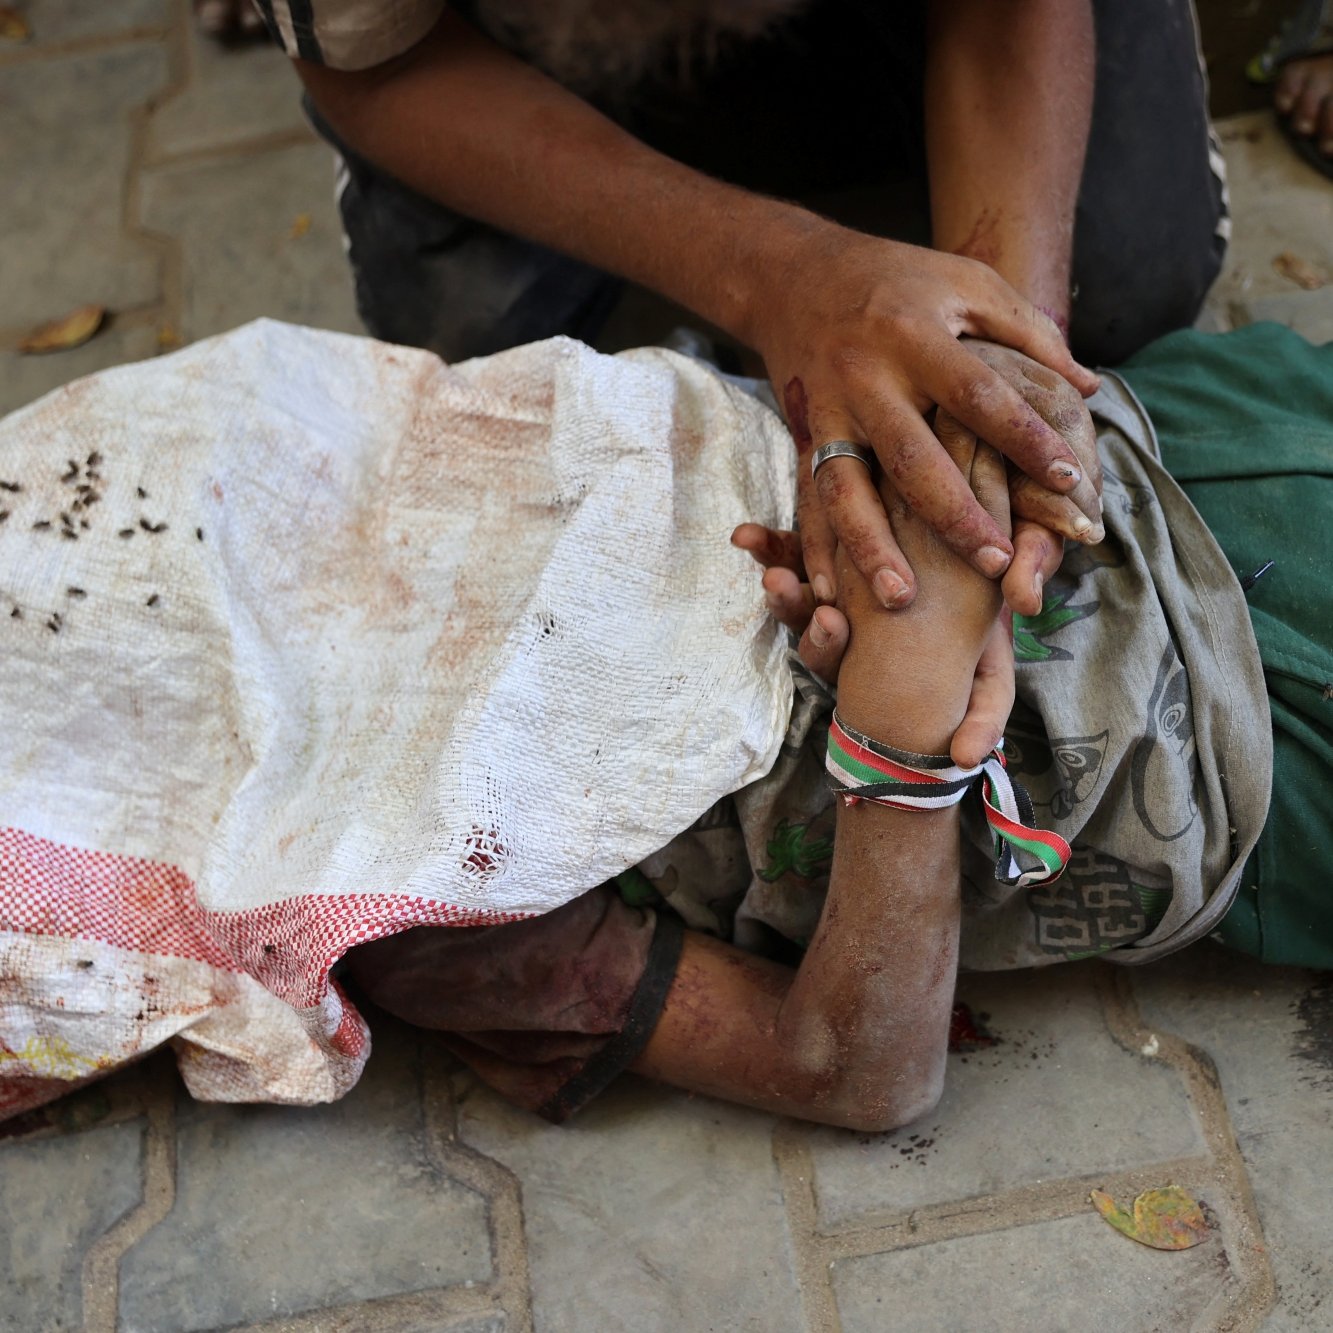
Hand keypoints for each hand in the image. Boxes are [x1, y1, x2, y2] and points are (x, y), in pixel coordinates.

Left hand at [733, 515, 1014, 767]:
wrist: (993, 560)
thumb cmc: (987, 624)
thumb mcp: (993, 669)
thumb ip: (983, 715)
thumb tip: (964, 759)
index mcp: (867, 654)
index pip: (832, 659)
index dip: (823, 645)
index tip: (831, 622)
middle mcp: (843, 619)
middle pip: (802, 617)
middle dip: (787, 601)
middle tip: (780, 584)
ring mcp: (830, 579)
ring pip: (790, 579)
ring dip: (769, 567)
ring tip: (751, 548)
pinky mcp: (827, 542)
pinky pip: (788, 546)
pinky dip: (765, 542)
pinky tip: (743, 536)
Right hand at [747, 222, 1098, 609]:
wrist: (795, 276)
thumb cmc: (898, 282)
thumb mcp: (966, 283)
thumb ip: (1028, 333)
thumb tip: (1086, 389)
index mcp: (915, 337)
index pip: (978, 395)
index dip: (1024, 438)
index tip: (1068, 480)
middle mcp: (867, 380)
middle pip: (912, 458)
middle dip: (954, 515)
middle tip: (998, 562)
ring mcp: (828, 413)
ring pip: (847, 490)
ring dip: (872, 547)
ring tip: (902, 597)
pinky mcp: (802, 437)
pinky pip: (806, 501)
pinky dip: (813, 548)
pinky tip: (827, 592)